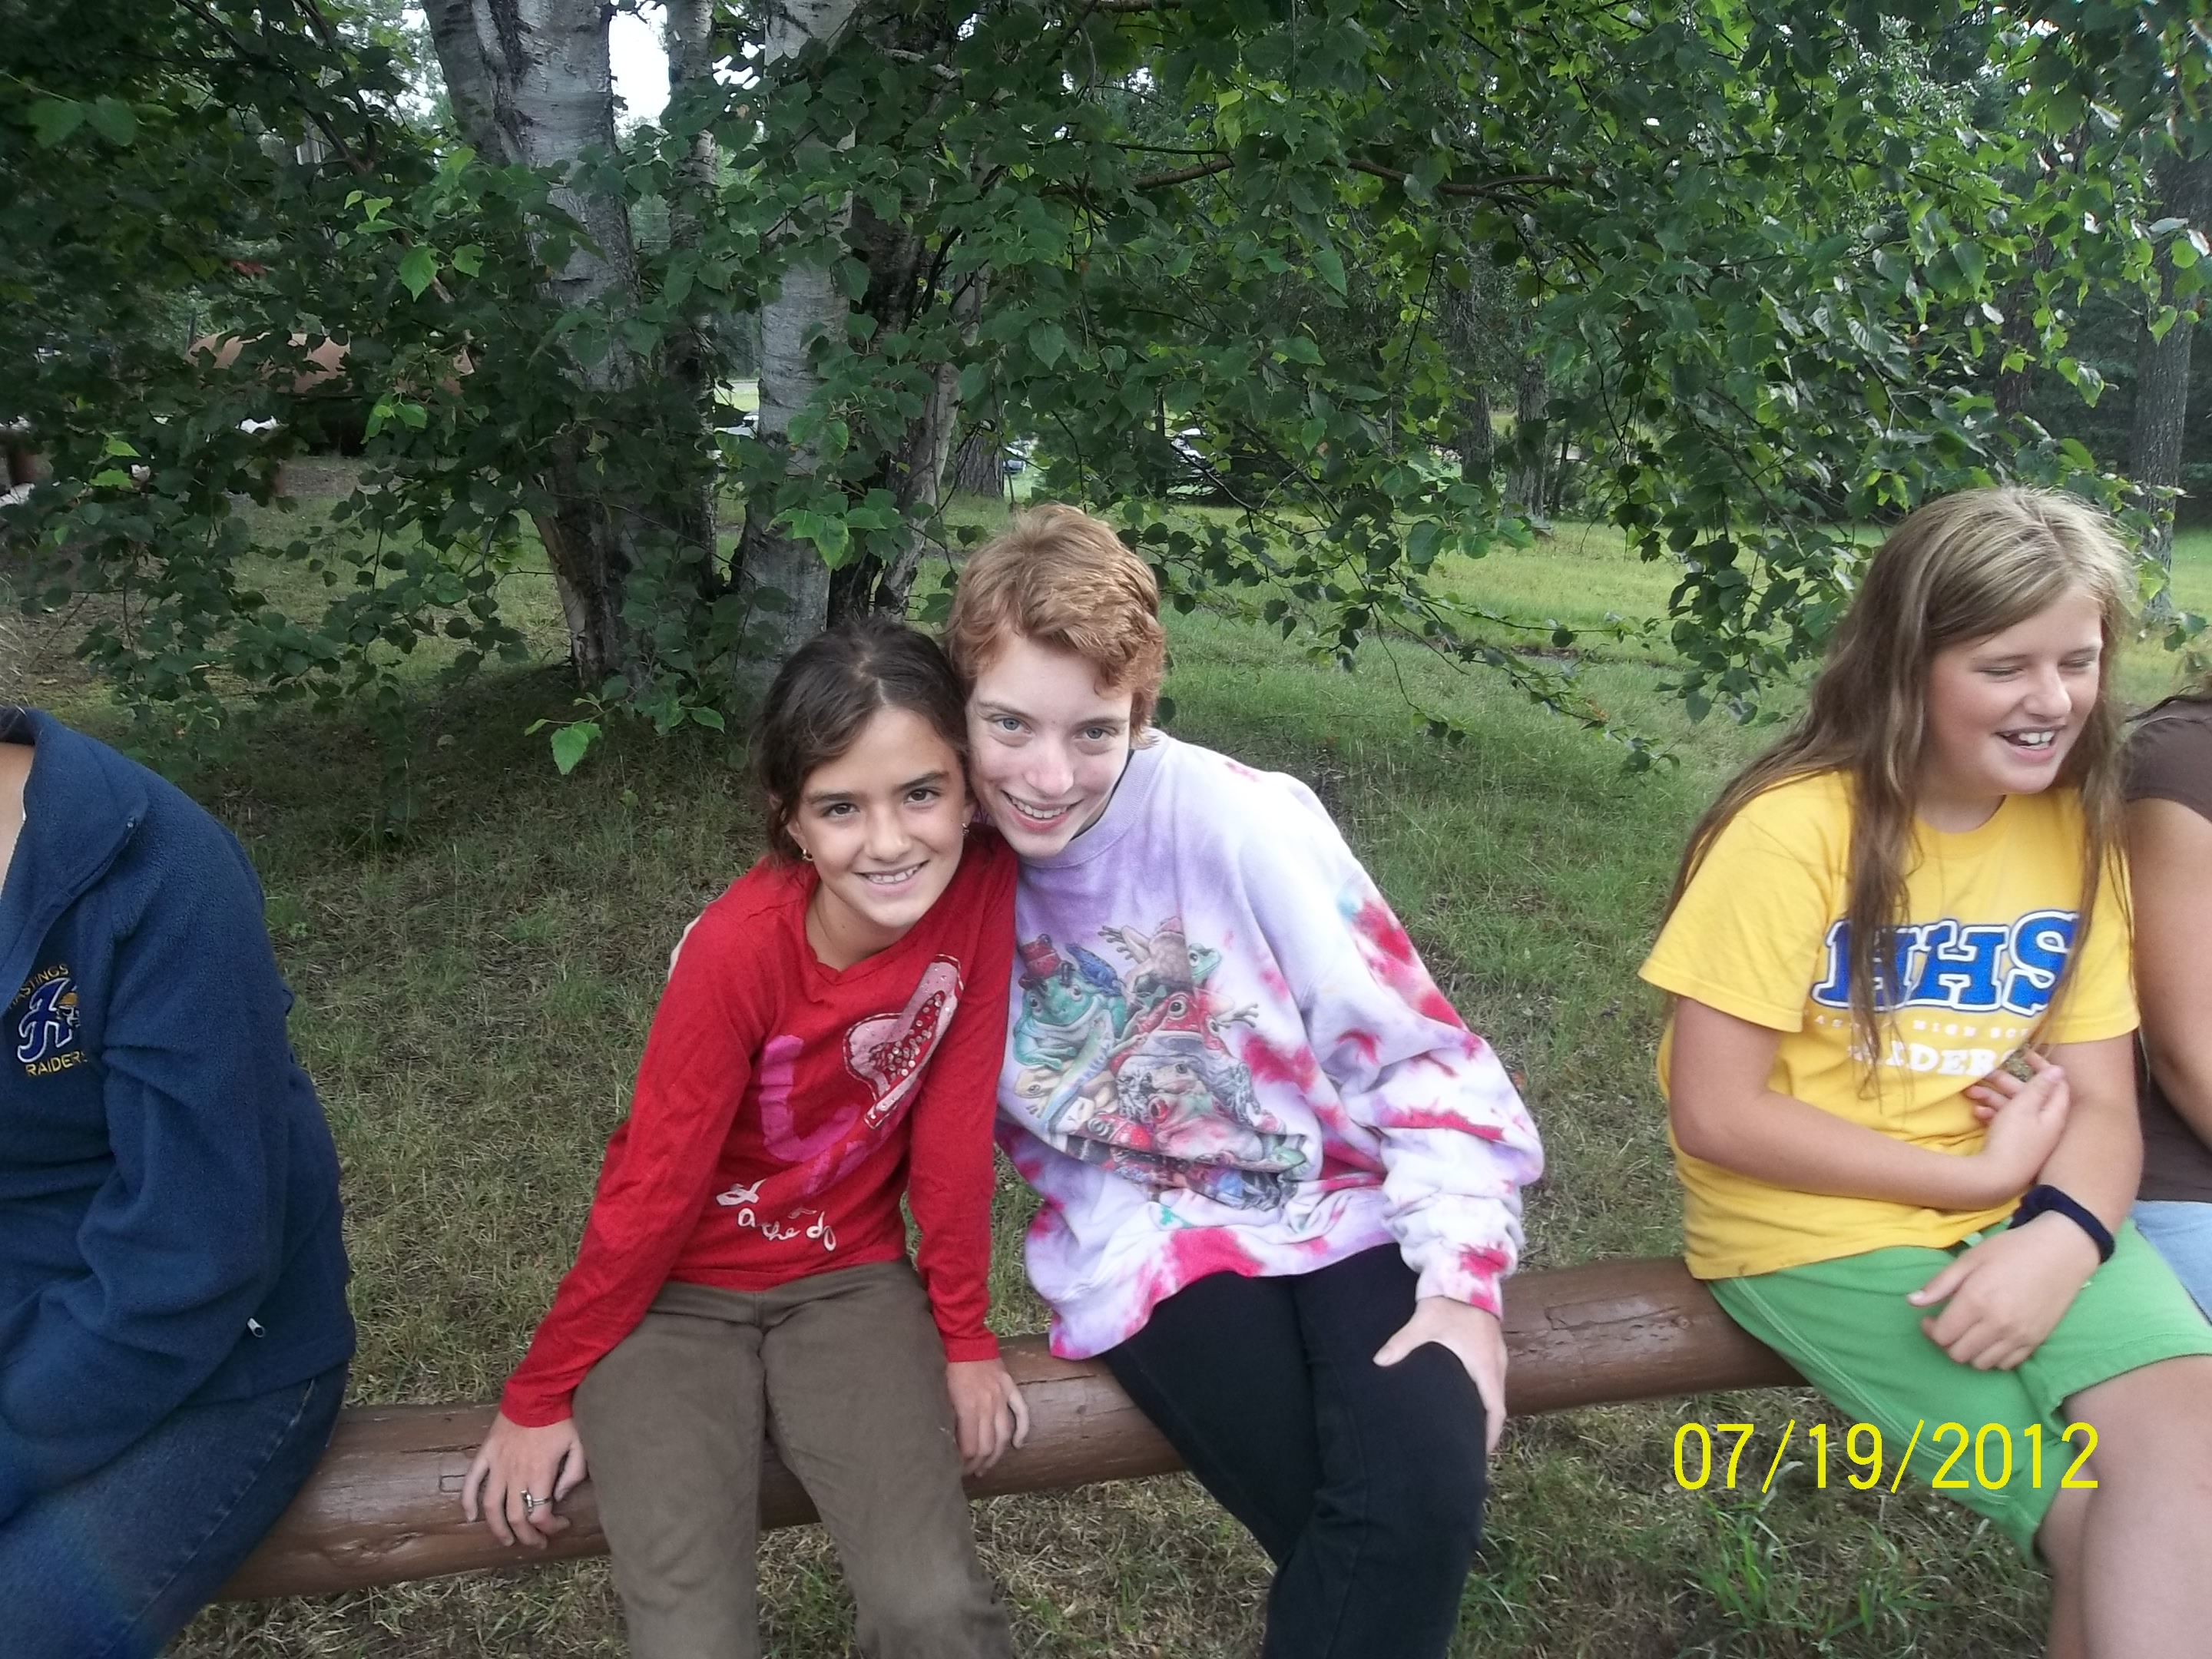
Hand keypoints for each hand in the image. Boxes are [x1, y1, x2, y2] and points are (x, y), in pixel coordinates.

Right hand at [460, 1411, 587, 1548]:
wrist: (538, 1390)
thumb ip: (573, 1474)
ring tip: (507, 1541)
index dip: (550, 1527)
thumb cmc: (562, 1417)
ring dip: (497, 1528)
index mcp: (539, 1474)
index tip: (560, 1526)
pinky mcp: (486, 1454)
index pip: (540, 1515)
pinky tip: (470, 1516)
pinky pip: (471, 1482)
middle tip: (536, 1542)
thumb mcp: (579, 1444)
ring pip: (492, 1507)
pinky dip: (467, 1501)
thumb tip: (560, 1497)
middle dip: (527, 1536)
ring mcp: (497, 1465)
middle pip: (516, 1517)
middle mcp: (515, 1474)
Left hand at [946, 1358, 1030, 1477]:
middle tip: (971, 1472)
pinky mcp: (1010, 1387)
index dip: (965, 1464)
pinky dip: (1022, 1431)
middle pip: (988, 1445)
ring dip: (997, 1455)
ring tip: (987, 1465)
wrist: (963, 1339)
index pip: (971, 1447)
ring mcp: (1002, 1397)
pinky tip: (1017, 1445)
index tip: (958, 1470)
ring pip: (1004, 1434)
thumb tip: (946, 1445)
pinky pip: (1021, 1412)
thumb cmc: (947, 1367)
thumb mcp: (941, 1395)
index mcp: (968, 1408)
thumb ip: (948, 1419)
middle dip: (979, 1464)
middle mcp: (988, 1405)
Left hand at [1374, 1296, 1505, 1456]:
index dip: (1490, 1435)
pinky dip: (1485, 1394)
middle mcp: (1496, 1363)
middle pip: (1497, 1405)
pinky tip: (1469, 1397)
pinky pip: (1493, 1379)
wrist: (1466, 1271)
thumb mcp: (1424, 1322)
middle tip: (1470, 1448)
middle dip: (1487, 1428)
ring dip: (1486, 1411)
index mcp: (1484, 1365)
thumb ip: (1402, 1343)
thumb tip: (1379, 1362)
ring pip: (1496, 1391)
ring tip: (1469, 1429)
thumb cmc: (1448, 1300)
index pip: (1495, 1410)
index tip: (1480, 1455)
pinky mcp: (1492, 1345)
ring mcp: (1497, 1354)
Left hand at [1906, 1215, 2101, 1369]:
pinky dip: (1993, 1356)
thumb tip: (1912, 1302)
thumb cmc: (2011, 1250)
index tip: (1930, 1317)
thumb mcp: (1970, 1259)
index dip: (1930, 1329)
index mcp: (1976, 1301)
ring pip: (1981, 1364)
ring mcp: (2019, 1336)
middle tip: (1948, 1324)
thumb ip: (1940, 1284)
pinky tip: (1991, 1337)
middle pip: (1958, 1354)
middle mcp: (1997, 1324)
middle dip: (1947, 1342)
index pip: (1942, 1336)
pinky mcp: (2036, 1342)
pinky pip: (2006, 1365)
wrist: (2061, 1253)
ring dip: (1969, 1351)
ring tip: (1969, 1331)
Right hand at [1963, 1051, 2069, 1201]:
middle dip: (2006, 1082)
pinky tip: (1977, 1113)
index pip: (2057, 1084)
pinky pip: (2007, 1123)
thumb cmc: (2013, 1138)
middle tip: (1986, 1073)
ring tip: (1970, 1092)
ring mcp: (2031, 1136)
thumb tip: (2059, 1070)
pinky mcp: (2016, 1145)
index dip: (2043, 1067)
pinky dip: (1993, 1115)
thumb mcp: (2024, 1107)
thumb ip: (2039, 1087)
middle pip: (2030, 1095)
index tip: (2025, 1054)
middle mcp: (2046, 1124)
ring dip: (1993, 1097)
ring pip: (2014, 1108)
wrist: (1998, 1179)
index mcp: (2054, 1114)